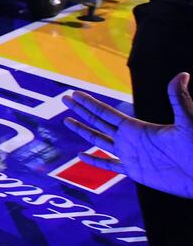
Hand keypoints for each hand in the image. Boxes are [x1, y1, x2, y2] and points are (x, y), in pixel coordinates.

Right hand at [64, 75, 192, 198]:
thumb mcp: (188, 122)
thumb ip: (179, 99)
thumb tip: (182, 74)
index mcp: (137, 128)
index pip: (106, 113)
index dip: (89, 103)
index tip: (74, 94)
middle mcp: (130, 140)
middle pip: (98, 122)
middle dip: (81, 110)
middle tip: (65, 99)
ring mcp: (130, 156)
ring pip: (99, 141)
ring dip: (83, 131)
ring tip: (67, 121)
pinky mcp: (134, 172)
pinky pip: (109, 165)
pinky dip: (94, 161)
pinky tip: (82, 156)